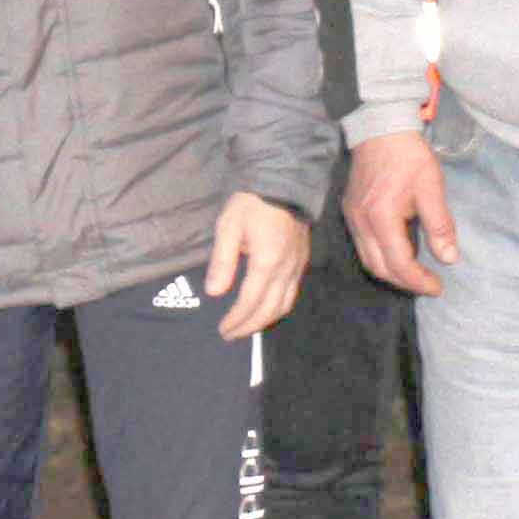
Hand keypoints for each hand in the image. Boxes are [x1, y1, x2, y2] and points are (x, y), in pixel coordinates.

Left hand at [206, 191, 309, 337]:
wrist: (283, 183)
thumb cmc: (251, 204)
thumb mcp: (228, 227)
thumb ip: (223, 262)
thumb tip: (215, 293)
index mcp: (268, 261)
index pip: (251, 300)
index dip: (237, 319)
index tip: (223, 330)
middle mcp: (287, 269)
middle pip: (270, 309)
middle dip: (250, 326)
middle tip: (231, 335)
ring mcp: (298, 266)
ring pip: (285, 305)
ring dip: (265, 321)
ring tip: (246, 327)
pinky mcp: (303, 262)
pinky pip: (292, 294)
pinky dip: (277, 308)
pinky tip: (264, 310)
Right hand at [343, 131, 455, 295]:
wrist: (379, 129)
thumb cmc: (409, 157)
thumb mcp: (432, 188)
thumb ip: (440, 226)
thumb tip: (449, 258)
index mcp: (381, 217)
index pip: (399, 263)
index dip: (419, 281)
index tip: (438, 287)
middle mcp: (360, 223)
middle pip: (379, 268)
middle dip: (404, 282)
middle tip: (428, 284)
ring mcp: (352, 218)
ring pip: (367, 260)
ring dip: (391, 272)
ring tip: (415, 273)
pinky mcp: (350, 212)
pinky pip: (362, 246)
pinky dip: (381, 258)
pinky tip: (399, 252)